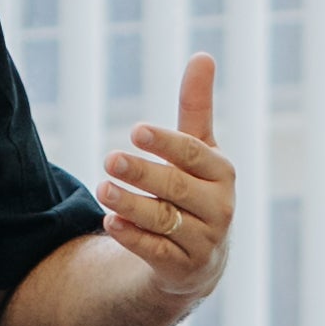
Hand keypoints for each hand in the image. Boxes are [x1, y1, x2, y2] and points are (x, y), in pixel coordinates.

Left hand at [94, 54, 233, 302]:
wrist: (199, 257)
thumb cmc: (194, 188)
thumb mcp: (198, 149)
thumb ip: (196, 107)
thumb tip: (202, 55)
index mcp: (222, 173)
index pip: (195, 154)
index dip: (166, 143)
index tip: (135, 130)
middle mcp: (219, 208)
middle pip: (177, 188)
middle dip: (143, 173)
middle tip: (110, 159)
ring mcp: (204, 241)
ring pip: (165, 221)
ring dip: (132, 205)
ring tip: (102, 190)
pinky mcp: (184, 270)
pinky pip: (157, 253)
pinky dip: (134, 238)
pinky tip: (111, 223)